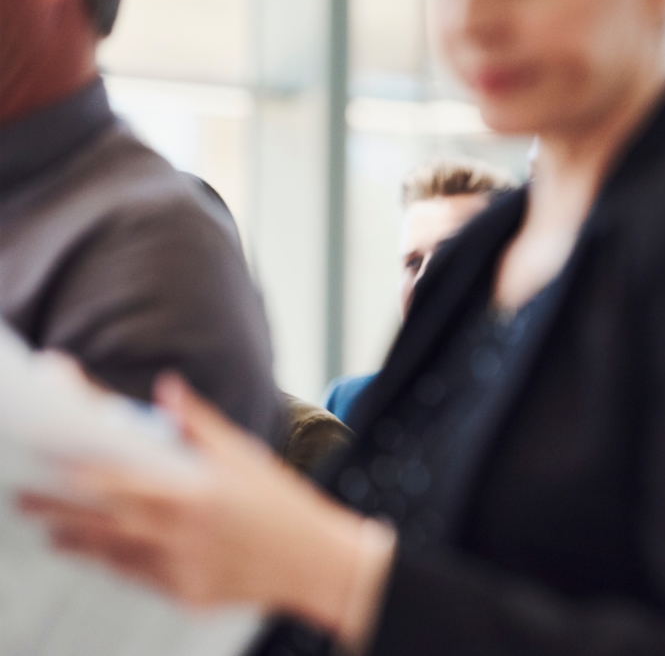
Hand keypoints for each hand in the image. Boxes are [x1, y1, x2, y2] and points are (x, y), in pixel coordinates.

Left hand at [18, 372, 370, 634]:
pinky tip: (101, 554)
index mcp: (190, 493)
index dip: (77, 465)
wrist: (316, 562)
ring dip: (77, 540)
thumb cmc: (282, 505)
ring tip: (52, 530)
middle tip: (23, 499)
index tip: (47, 454)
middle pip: (99, 520)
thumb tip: (166, 388)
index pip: (115, 477)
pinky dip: (115, 564)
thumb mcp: (244, 456)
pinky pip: (138, 578)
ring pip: (111, 553)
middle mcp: (178, 533)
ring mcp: (179, 568)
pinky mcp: (184, 594)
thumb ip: (199, 424)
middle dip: (57, 508)